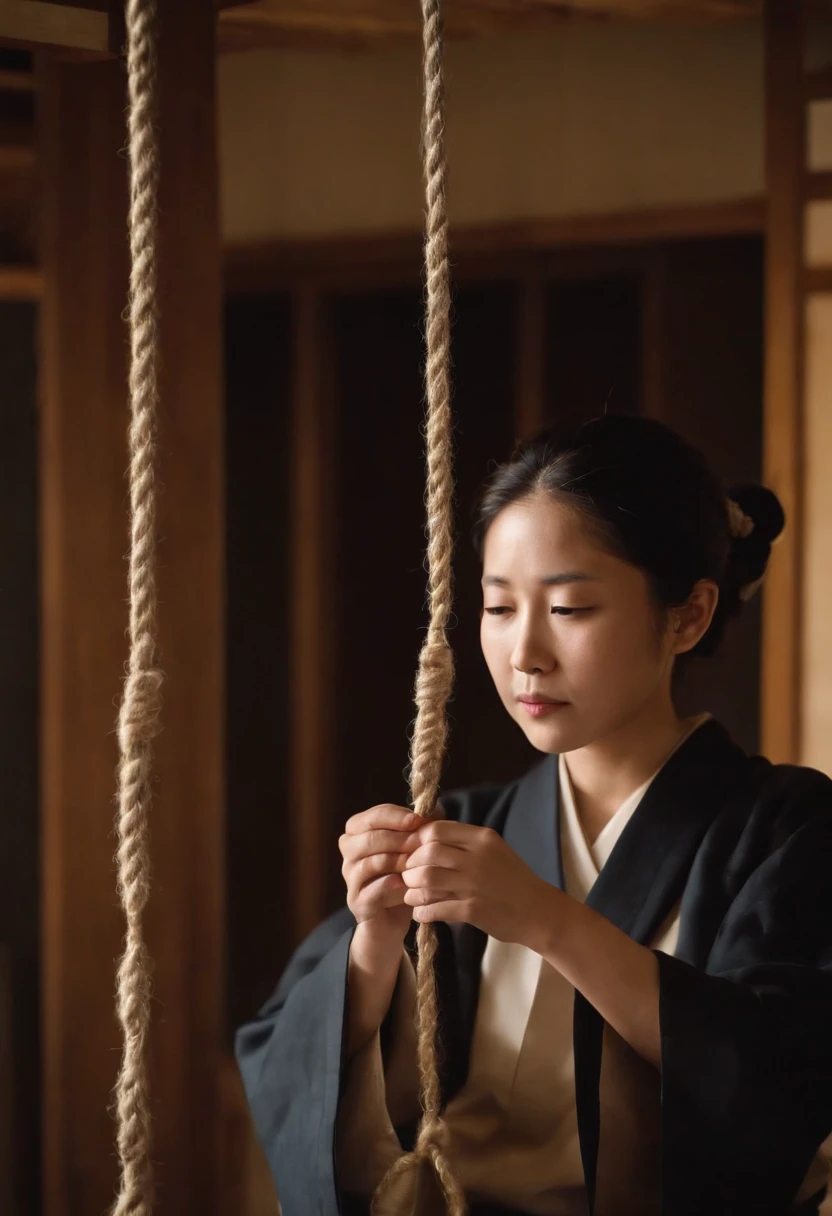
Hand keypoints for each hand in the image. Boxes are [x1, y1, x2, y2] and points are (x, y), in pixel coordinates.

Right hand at [339, 804, 421, 943]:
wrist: (393, 916)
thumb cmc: (404, 873)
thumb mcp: (413, 847)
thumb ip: (421, 827)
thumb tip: (435, 809)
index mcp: (357, 832)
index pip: (371, 817)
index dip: (395, 816)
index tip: (418, 820)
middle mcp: (349, 852)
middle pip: (368, 838)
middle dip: (398, 838)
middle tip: (420, 843)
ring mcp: (350, 878)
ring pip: (368, 863)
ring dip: (396, 861)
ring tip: (416, 864)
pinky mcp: (356, 902)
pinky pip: (370, 891)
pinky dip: (389, 886)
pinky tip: (406, 884)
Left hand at [401, 820, 553, 947]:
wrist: (539, 911)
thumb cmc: (513, 879)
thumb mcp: (494, 850)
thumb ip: (465, 843)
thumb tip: (427, 836)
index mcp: (482, 838)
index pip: (437, 830)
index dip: (418, 840)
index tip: (414, 851)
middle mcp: (477, 858)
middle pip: (428, 852)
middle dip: (411, 864)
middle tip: (408, 874)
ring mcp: (475, 884)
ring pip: (428, 879)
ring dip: (413, 888)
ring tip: (411, 894)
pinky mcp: (473, 910)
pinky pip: (436, 907)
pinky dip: (422, 911)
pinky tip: (421, 913)